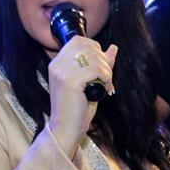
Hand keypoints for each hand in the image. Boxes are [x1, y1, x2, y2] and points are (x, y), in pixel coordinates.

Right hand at [46, 37, 115, 154]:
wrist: (66, 128)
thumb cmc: (76, 108)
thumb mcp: (89, 81)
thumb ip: (99, 63)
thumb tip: (113, 48)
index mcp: (57, 62)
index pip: (78, 40)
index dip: (94, 48)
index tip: (100, 66)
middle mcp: (56, 64)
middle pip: (89, 47)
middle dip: (104, 60)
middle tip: (105, 78)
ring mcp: (62, 72)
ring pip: (95, 58)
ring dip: (106, 71)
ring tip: (105, 85)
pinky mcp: (70, 81)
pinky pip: (97, 70)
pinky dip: (106, 79)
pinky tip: (103, 90)